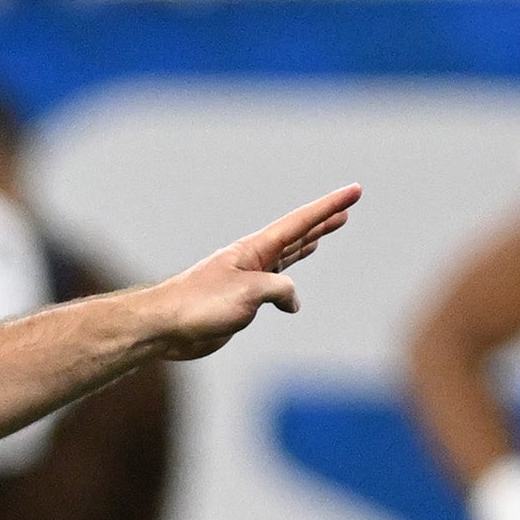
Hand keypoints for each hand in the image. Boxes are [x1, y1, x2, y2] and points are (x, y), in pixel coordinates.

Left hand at [140, 186, 360, 361]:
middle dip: (323, 221)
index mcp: (254, 249)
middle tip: (348, 207)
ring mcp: (246, 281)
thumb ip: (280, 289)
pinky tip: (292, 296)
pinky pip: (272, 291)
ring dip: (307, 245)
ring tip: (326, 232)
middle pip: (296, 235)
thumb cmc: (200, 304)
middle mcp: (253, 260)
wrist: (165, 328)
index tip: (355, 191)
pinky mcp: (240, 304)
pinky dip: (288, 286)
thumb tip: (292, 302)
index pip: (300, 222)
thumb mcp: (249, 293)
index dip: (329, 207)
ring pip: (285, 259)